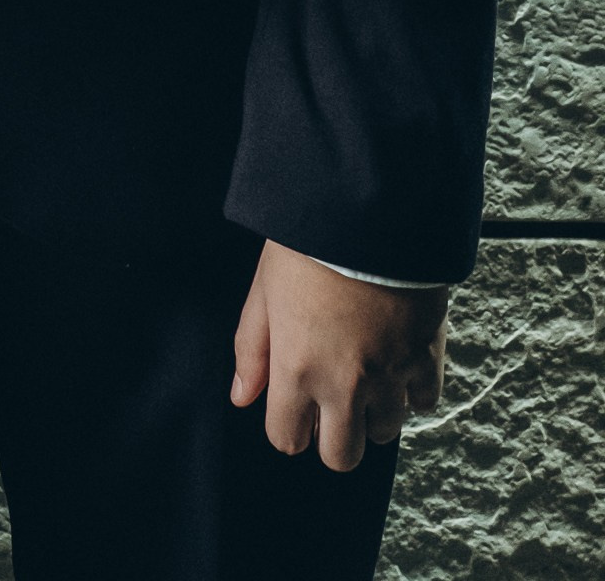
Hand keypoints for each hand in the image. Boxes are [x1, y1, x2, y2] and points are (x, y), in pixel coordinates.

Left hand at [233, 242, 446, 469]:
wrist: (369, 210)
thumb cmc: (307, 245)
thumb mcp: (264, 290)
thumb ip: (251, 350)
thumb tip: (242, 397)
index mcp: (297, 370)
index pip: (287, 440)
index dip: (288, 426)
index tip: (294, 406)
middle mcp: (344, 385)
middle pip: (342, 457)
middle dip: (333, 437)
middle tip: (331, 400)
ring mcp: (390, 376)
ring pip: (386, 432)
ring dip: (374, 412)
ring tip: (364, 370)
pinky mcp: (426, 358)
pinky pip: (424, 402)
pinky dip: (412, 389)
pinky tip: (397, 359)